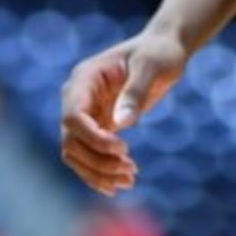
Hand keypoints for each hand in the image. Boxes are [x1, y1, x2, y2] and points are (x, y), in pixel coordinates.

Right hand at [59, 25, 187, 194]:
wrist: (164, 51)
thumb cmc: (159, 53)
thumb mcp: (152, 66)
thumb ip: (135, 92)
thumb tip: (121, 124)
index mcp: (84, 79)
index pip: (73, 117)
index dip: (93, 139)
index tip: (123, 149)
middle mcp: (77, 97)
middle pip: (71, 141)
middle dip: (98, 161)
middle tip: (131, 171)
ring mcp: (85, 113)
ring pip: (76, 153)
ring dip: (98, 172)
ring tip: (129, 180)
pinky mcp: (96, 125)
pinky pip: (88, 155)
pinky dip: (100, 172)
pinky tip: (118, 184)